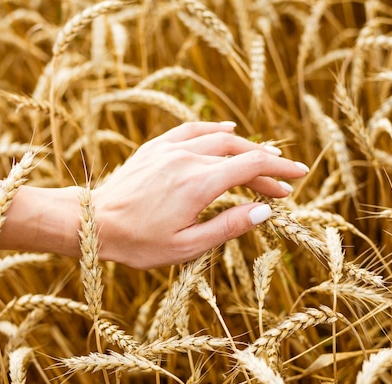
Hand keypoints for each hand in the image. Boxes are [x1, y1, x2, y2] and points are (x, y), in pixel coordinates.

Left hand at [91, 122, 308, 268]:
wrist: (92, 222)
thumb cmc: (138, 242)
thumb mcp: (187, 246)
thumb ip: (228, 227)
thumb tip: (264, 211)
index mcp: (199, 184)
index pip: (251, 167)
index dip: (278, 171)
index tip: (298, 177)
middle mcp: (187, 159)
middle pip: (239, 153)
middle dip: (267, 165)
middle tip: (283, 181)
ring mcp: (169, 149)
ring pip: (218, 139)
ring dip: (245, 147)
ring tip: (264, 158)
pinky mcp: (155, 148)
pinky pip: (191, 130)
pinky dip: (214, 129)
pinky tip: (226, 129)